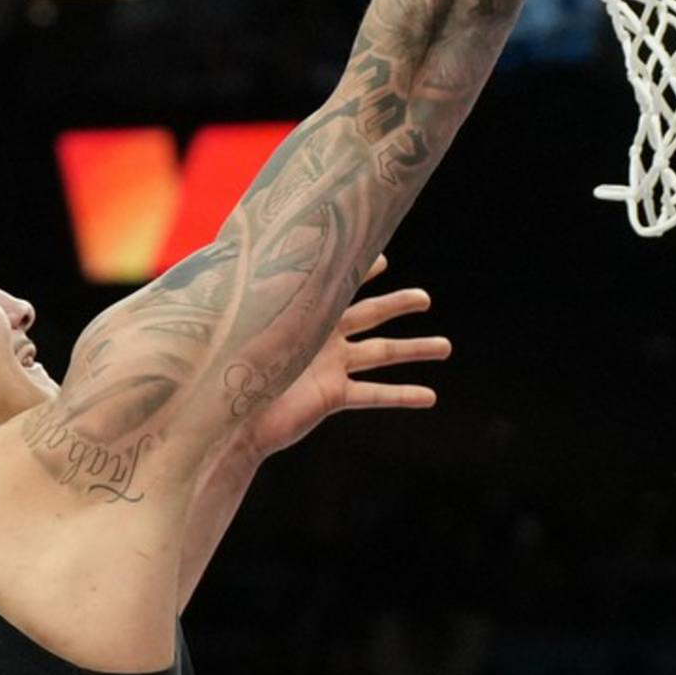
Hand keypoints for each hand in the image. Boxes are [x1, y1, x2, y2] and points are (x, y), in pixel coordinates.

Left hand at [236, 276, 450, 459]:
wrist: (229, 421)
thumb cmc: (229, 370)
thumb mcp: (249, 325)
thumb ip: (267, 297)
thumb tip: (258, 253)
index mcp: (300, 315)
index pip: (334, 285)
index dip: (358, 271)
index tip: (383, 258)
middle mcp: (319, 338)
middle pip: (368, 315)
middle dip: (397, 305)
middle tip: (424, 300)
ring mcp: (329, 367)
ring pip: (381, 354)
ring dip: (413, 349)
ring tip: (446, 346)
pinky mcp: (333, 396)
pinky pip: (374, 394)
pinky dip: (402, 395)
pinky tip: (430, 397)